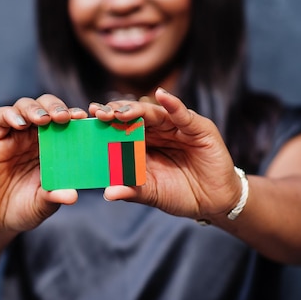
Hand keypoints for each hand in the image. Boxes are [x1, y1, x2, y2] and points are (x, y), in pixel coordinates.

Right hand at [0, 94, 86, 231]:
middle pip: (47, 106)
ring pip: (25, 106)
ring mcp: (14, 134)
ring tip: (44, 119)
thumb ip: (54, 197)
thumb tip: (73, 196)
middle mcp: (35, 135)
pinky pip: (1, 116)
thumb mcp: (42, 204)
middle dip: (57, 107)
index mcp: (54, 146)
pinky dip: (11, 115)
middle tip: (65, 117)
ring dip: (36, 108)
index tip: (84, 118)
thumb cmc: (23, 207)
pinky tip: (21, 123)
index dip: (75, 116)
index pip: (66, 121)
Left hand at [93, 88, 241, 220]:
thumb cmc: (180, 194)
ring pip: (154, 113)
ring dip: (136, 109)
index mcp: (141, 142)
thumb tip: (108, 193)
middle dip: (115, 113)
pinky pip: (183, 115)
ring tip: (120, 111)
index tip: (86, 120)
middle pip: (133, 116)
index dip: (104, 123)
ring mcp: (177, 127)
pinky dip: (174, 105)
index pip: (119, 127)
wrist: (214, 203)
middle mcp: (157, 130)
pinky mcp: (198, 128)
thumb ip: (133, 190)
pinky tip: (162, 96)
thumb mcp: (153, 193)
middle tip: (98, 113)